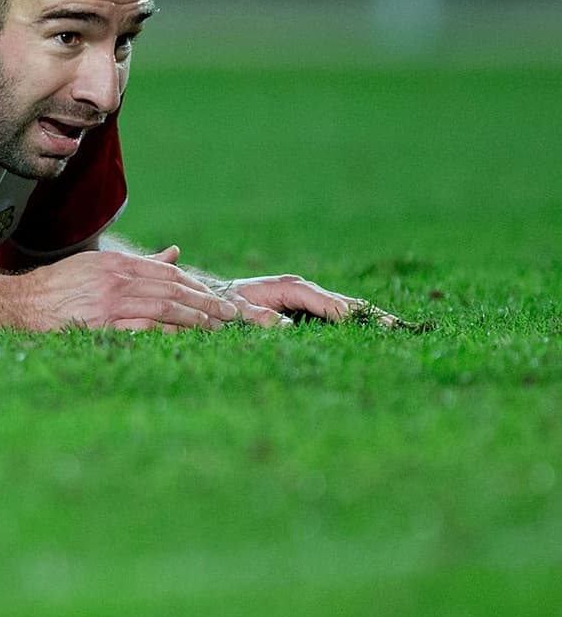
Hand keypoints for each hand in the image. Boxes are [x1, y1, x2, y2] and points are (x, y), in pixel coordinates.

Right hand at [15, 245, 239, 332]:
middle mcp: (117, 281)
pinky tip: (185, 337)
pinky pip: (144, 328)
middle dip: (205, 303)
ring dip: (195, 318)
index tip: (216, 298)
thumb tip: (174, 254)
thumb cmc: (59, 286)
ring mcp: (111, 304)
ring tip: (216, 327)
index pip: (168, 273)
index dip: (196, 287)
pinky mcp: (102, 326)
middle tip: (230, 314)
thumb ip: (138, 263)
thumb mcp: (98, 265)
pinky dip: (168, 332)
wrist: (22, 304)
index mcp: (117, 264)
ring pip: (165, 308)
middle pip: (173, 290)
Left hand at [219, 274, 396, 326]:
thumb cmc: (228, 303)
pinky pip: (335, 311)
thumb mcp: (239, 309)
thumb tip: (285, 325)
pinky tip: (370, 329)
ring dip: (367, 316)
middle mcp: (304, 288)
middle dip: (367, 313)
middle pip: (342, 301)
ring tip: (393, 328)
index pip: (323, 301)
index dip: (343, 313)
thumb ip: (259, 317)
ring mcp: (308, 295)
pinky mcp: (308, 303)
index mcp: (290, 287)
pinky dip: (354, 318)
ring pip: (343, 305)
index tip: (363, 324)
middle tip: (394, 327)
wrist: (221, 294)